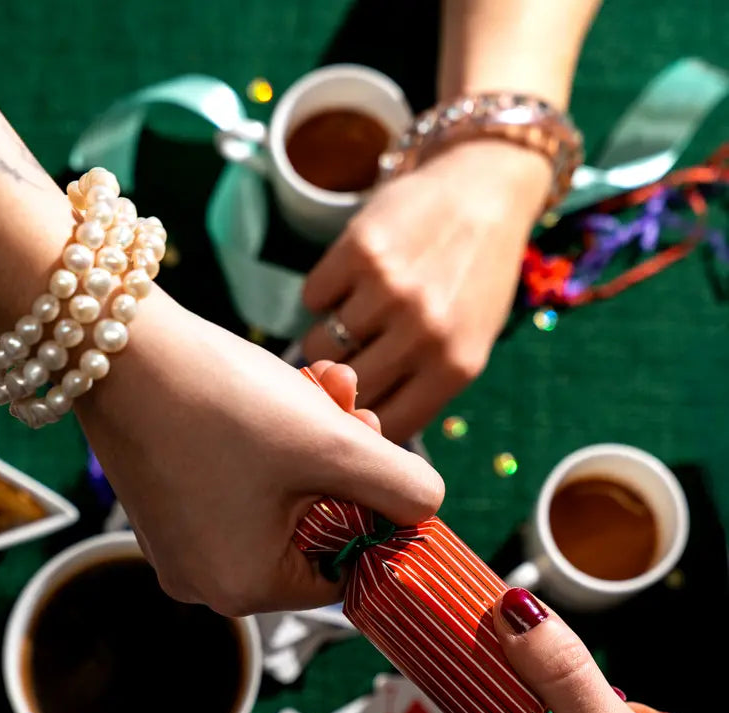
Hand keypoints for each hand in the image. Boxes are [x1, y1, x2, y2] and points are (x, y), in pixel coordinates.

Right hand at [76, 290, 442, 615]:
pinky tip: (284, 388)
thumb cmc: (222, 400)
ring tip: (323, 381)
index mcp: (244, 588)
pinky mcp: (164, 505)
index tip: (385, 456)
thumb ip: (402, 486)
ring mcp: (179, 545)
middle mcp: (204, 582)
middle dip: (344, 463)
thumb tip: (429, 508)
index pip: (343, 569)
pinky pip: (239, 486)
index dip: (375, 512)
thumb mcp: (333, 444)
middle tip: (355, 404)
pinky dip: (271, 442)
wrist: (114, 340)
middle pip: (312, 530)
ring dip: (314, 440)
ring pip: (281, 500)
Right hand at [302, 141, 550, 442]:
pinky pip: (313, 296)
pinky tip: (350, 281)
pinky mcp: (360, 249)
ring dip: (325, 336)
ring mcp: (390, 291)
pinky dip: (323, 294)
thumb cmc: (472, 281)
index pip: (381, 429)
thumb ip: (418, 392)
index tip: (347, 414)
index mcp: (453, 369)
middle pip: (343, 391)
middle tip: (338, 365)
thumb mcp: (465, 347)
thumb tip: (354, 435)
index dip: (356, 426)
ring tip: (350, 318)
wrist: (485, 191)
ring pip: (320, 344)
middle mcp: (423, 333)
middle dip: (333, 382)